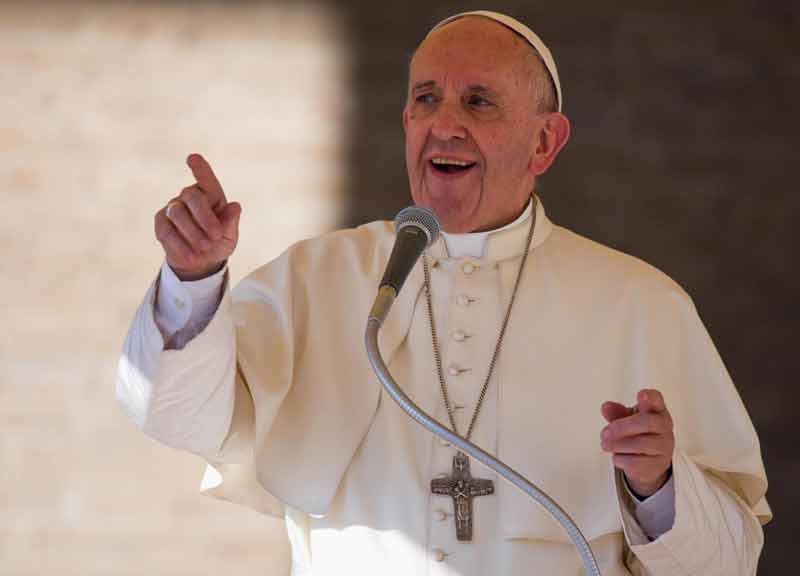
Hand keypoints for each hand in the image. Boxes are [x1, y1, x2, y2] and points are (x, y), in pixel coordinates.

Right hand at [154, 154, 240, 280]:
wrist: (201, 262)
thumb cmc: (218, 242)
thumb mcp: (229, 236)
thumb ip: (231, 222)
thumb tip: (235, 206)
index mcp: (211, 194)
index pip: (206, 179)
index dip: (200, 168)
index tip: (193, 158)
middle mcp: (190, 196)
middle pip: (191, 196)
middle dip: (205, 216)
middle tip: (216, 236)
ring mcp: (173, 207)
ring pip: (177, 212)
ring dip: (193, 232)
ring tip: (206, 248)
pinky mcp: (161, 222)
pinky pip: (166, 230)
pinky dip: (180, 245)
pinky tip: (192, 257)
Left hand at [600, 389, 674, 497]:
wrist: (648, 461)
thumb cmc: (638, 433)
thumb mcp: (626, 419)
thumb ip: (617, 413)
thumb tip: (606, 407)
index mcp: (656, 411)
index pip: (657, 400)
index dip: (651, 397)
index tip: (641, 394)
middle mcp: (664, 427)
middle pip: (649, 423)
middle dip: (623, 427)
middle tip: (605, 433)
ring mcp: (664, 447)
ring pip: (642, 444)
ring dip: (618, 444)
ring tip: (605, 444)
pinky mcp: (658, 465)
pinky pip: (637, 462)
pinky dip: (621, 459)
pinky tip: (618, 456)